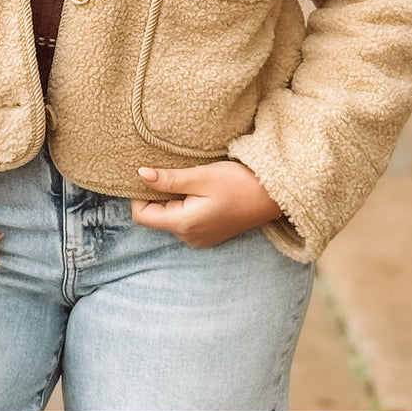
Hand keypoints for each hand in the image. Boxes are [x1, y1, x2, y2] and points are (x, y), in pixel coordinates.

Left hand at [131, 160, 282, 248]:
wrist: (272, 196)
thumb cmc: (238, 184)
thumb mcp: (202, 177)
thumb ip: (169, 179)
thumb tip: (141, 175)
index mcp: (184, 225)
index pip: (142, 216)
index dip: (139, 194)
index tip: (150, 174)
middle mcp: (189, 237)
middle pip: (156, 216)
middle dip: (158, 194)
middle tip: (173, 172)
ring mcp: (200, 238)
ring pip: (171, 217)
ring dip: (173, 198)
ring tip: (191, 180)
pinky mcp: (209, 233)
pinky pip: (186, 220)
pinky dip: (186, 204)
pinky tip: (201, 190)